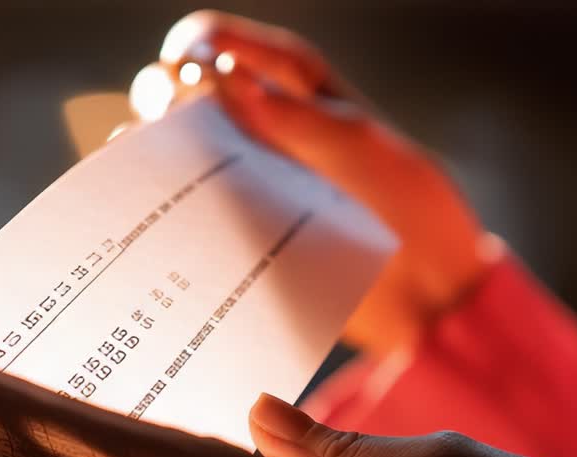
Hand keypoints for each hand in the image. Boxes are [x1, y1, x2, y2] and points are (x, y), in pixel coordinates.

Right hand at [158, 11, 496, 352]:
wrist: (426, 292)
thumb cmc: (406, 205)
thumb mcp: (356, 148)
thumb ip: (290, 113)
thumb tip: (218, 78)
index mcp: (291, 83)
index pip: (215, 43)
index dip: (189, 51)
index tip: (184, 78)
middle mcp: (257, 123)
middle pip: (176, 92)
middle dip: (163, 104)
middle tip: (178, 137)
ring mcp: (243, 177)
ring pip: (168, 150)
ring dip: (150, 155)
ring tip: (156, 177)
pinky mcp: (235, 228)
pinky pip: (180, 208)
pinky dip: (157, 206)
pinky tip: (154, 216)